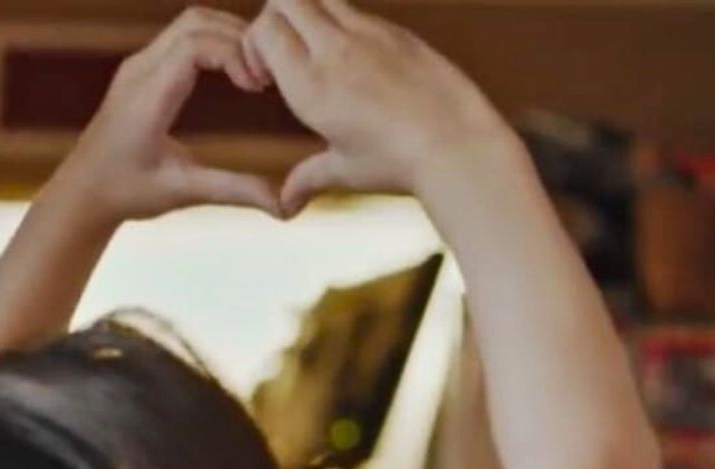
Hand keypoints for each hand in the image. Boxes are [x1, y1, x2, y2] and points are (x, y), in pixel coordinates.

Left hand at [54, 7, 280, 224]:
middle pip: (196, 22)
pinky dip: (216, 45)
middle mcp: (142, 70)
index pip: (196, 44)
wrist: (84, 190)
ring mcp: (140, 66)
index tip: (259, 89)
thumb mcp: (184, 192)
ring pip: (190, 24)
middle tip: (269, 77)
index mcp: (149, 95)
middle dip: (239, 39)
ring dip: (229, 38)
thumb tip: (284, 205)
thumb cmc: (128, 193)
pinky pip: (183, 38)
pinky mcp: (143, 71)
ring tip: (259, 76)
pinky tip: (238, 77)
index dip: (235, 55)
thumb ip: (234, 191)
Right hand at [245, 0, 511, 213]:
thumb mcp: (347, 171)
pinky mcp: (397, 32)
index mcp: (311, 84)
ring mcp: (368, 33)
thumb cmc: (399, 165)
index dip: (257, 46)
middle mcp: (334, 50)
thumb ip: (309, 176)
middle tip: (288, 55)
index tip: (266, 78)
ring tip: (325, 55)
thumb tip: (285, 202)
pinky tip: (365, 67)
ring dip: (313, 15)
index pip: (264, 29)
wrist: (457, 147)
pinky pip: (360, 13)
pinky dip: (349, 28)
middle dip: (278, 19)